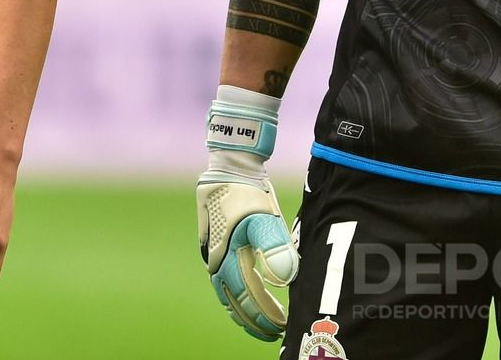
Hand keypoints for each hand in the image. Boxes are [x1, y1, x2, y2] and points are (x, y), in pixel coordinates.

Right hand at [197, 171, 295, 340]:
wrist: (230, 167)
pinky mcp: (215, 247)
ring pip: (226, 294)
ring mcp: (214, 255)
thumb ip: (275, 247)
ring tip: (259, 324)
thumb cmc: (249, 192)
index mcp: (230, 258)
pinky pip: (223, 281)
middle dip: (254, 320)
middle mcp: (217, 261)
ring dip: (243, 311)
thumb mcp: (265, 216)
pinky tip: (245, 297)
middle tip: (275, 333)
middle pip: (235, 302)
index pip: (249, 297)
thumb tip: (286, 280)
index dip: (264, 316)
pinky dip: (234, 295)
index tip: (281, 328)